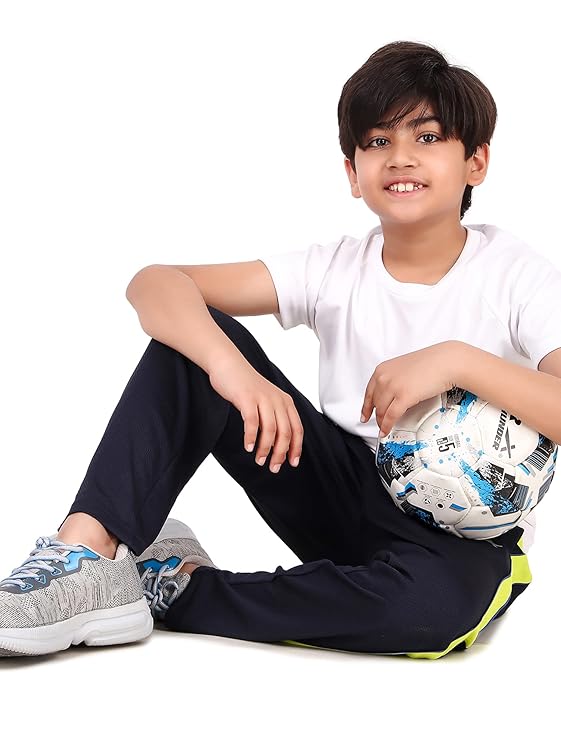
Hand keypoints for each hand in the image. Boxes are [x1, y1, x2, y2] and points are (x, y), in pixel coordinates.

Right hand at [209, 358, 303, 472]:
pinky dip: (251, 437)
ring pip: (270, 430)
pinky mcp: (247, 398)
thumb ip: (274, 417)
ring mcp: (263, 398)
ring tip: (259, 460)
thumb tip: (279, 443)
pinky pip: (252, 422)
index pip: (297, 429)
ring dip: (265, 449)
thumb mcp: (267, 400)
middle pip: (285, 432)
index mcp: (285, 401)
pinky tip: (248, 447)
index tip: (292, 463)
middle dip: (280, 453)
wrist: (228, 364)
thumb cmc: (246, 386)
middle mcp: (277, 400)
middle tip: (273, 467)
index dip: (296, 448)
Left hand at [360, 341, 463, 436]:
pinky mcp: (403, 397)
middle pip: (375, 403)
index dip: (366, 407)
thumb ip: (394, 380)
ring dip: (382, 422)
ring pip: (381, 411)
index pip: (369, 392)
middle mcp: (384, 378)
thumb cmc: (431, 363)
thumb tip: (391, 395)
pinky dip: (387, 426)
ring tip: (385, 429)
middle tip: (380, 424)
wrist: (445, 362)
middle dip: (377, 416)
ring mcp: (393, 387)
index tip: (364, 415)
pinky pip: (391, 416)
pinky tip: (386, 430)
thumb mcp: (404, 369)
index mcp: (383, 370)